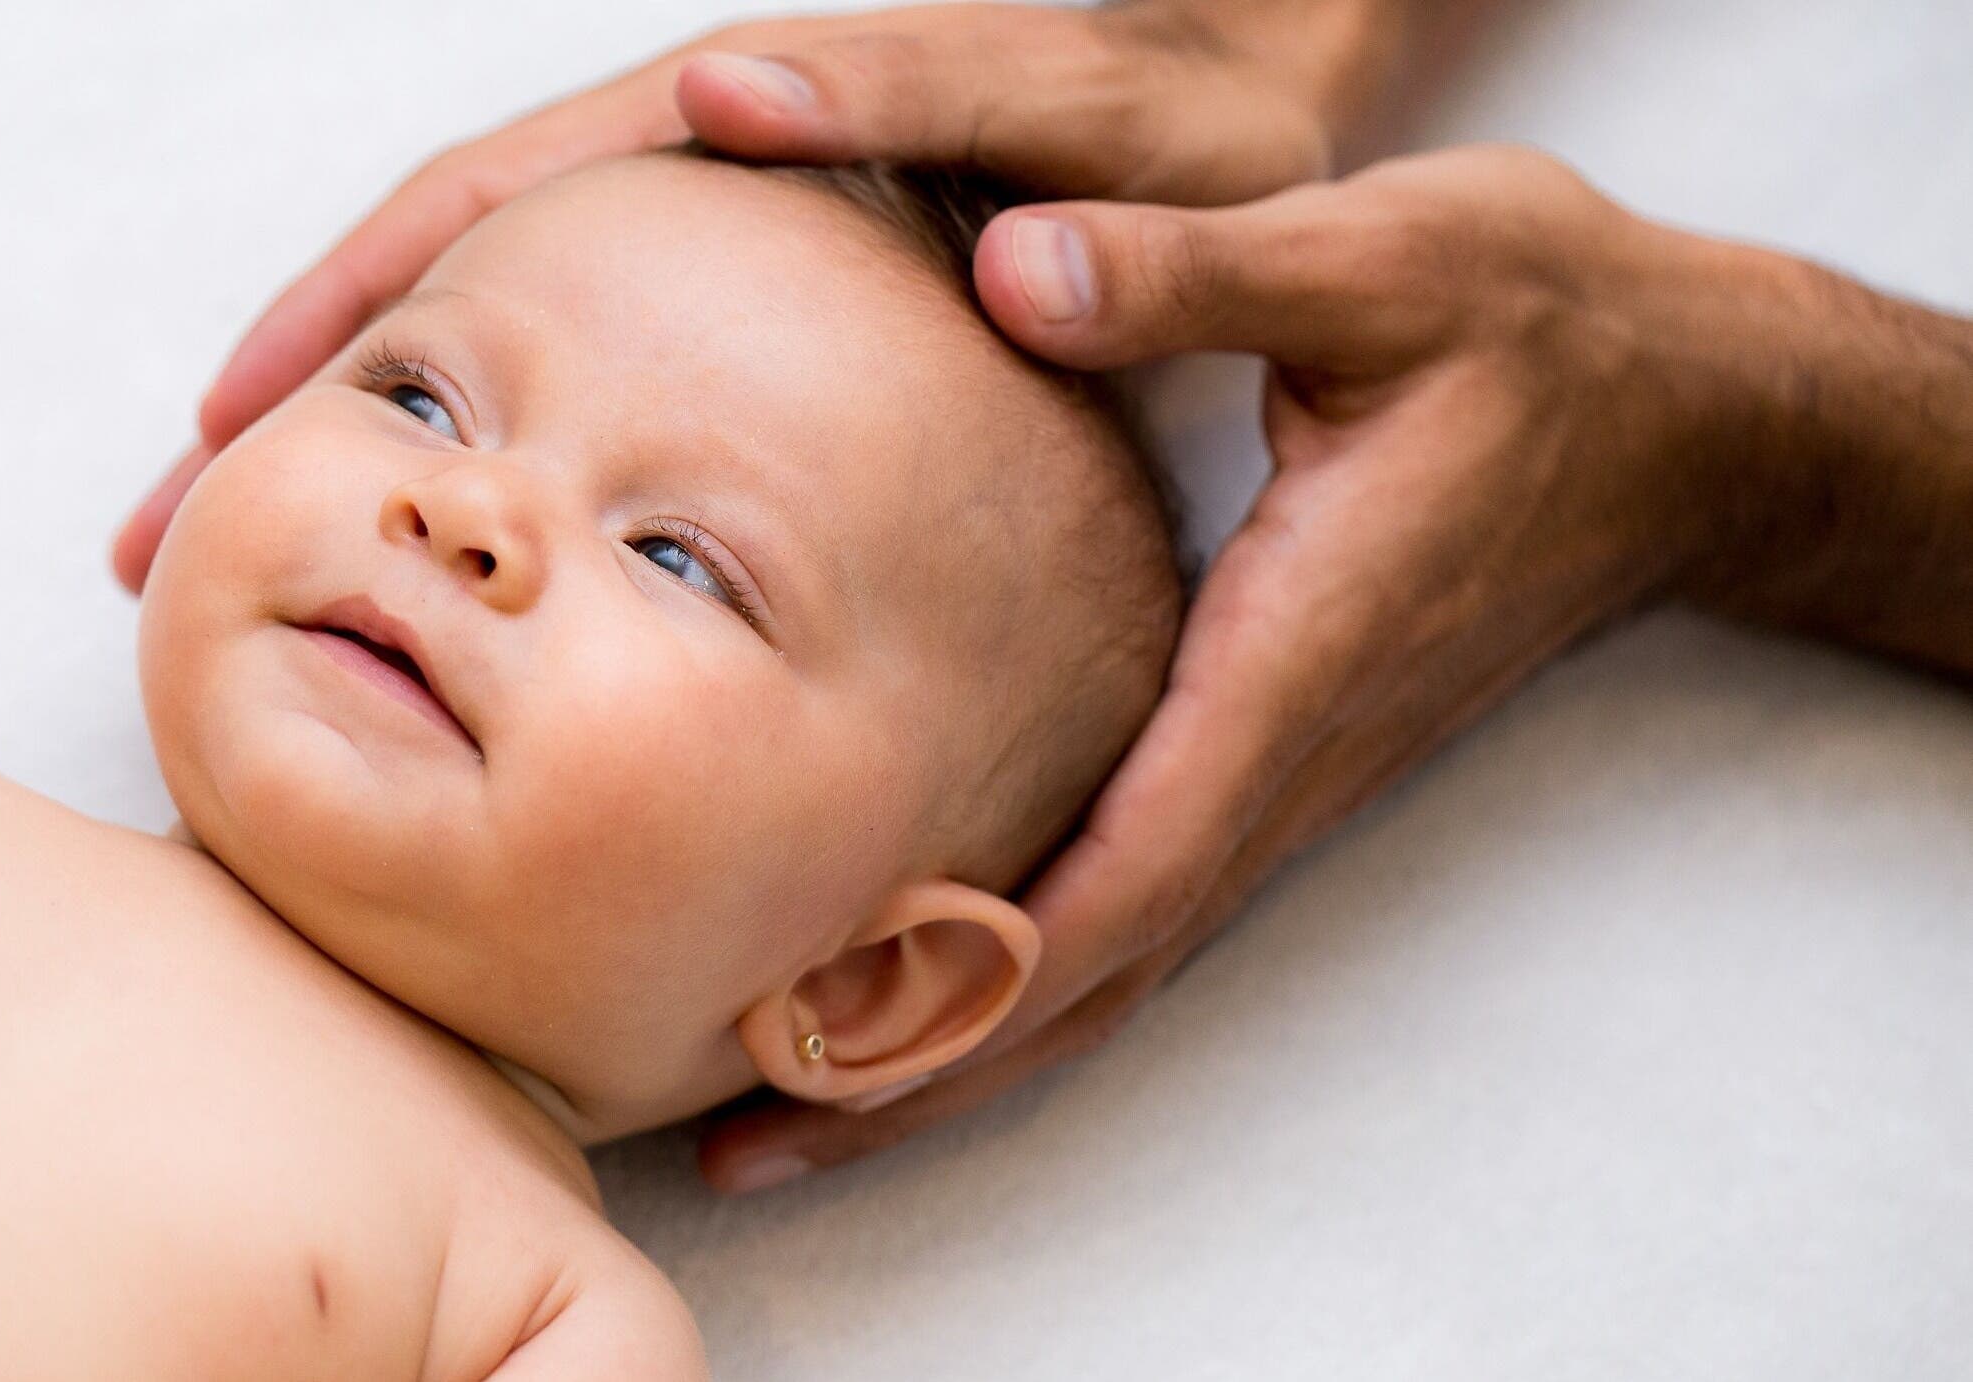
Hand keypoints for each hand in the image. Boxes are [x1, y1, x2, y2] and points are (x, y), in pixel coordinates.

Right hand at [112, 0, 1408, 591]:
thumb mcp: (1125, 133)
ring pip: (475, 356)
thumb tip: (794, 132)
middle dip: (287, 416)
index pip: (488, 205)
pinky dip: (470, 483)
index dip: (348, 313)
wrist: (1239, 119)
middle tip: (153, 551)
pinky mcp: (728, 330)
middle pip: (430, 289)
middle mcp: (689, 188)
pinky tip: (430, 585)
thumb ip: (991, 147)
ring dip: (345, 465)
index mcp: (742, 126)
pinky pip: (561, 401)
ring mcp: (698, 263)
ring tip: (230, 584)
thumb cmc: (1188, 132)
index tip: (232, 427)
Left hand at [699, 144, 1833, 1190]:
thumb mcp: (1382, 262)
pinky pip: (1135, 913)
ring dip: (955, 1052)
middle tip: (746, 1148)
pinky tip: (919, 992)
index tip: (833, 1046)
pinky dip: (1021, 982)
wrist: (1687, 413)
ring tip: (789, 1116)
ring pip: (1111, 966)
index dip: (985, 966)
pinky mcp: (1273, 764)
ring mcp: (1281, 779)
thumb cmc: (1540, 327)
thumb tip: (1012, 270)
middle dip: (922, 1067)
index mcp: (1292, 657)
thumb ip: (1194, 274)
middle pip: (1094, 969)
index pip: (1132, 859)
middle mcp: (1281, 757)